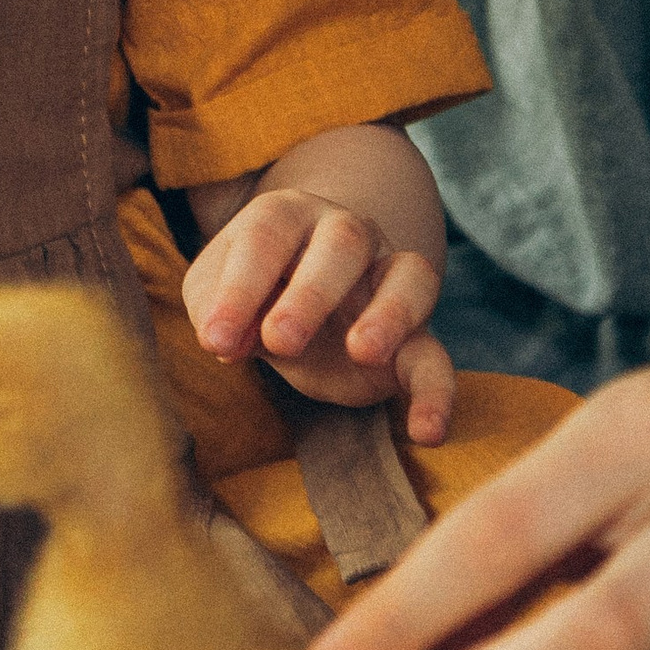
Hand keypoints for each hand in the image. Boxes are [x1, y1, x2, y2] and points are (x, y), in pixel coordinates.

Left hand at [183, 186, 453, 442]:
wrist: (299, 310)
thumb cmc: (250, 294)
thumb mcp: (211, 297)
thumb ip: (212, 307)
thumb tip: (224, 340)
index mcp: (287, 216)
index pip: (266, 237)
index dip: (240, 288)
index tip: (217, 340)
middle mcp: (347, 233)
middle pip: (344, 242)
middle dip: (312, 292)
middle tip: (281, 340)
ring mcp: (389, 278)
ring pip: (411, 277)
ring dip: (391, 314)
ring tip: (363, 351)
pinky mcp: (416, 336)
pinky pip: (437, 356)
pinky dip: (438, 393)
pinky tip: (427, 432)